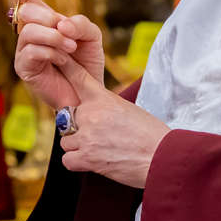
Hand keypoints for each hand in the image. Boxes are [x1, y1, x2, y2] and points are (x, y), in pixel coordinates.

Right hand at [11, 0, 103, 109]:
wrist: (90, 92)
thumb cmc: (87, 63)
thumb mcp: (92, 36)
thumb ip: (80, 23)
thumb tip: (61, 24)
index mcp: (45, 23)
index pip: (27, 1)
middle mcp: (31, 35)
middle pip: (26, 12)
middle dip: (49, 18)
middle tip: (67, 31)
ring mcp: (24, 51)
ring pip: (28, 31)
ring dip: (54, 37)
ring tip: (71, 47)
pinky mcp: (24, 68)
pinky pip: (30, 51)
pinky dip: (51, 52)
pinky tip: (63, 60)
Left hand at [59, 66, 168, 189]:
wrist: (161, 156)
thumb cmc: (151, 134)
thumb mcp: (129, 110)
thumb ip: (107, 107)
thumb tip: (95, 113)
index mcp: (104, 99)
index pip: (79, 78)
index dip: (66, 66)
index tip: (58, 57)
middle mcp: (92, 114)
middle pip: (67, 118)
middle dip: (77, 128)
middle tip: (98, 136)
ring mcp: (87, 136)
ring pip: (66, 141)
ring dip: (78, 147)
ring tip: (100, 150)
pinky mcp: (87, 158)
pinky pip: (67, 160)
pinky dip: (77, 162)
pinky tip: (94, 162)